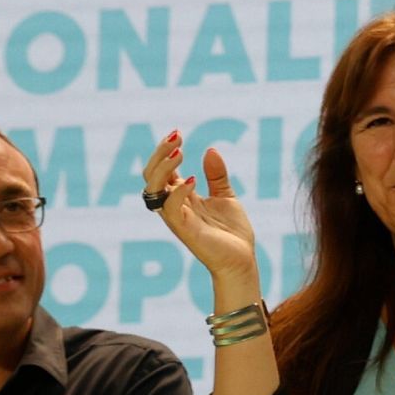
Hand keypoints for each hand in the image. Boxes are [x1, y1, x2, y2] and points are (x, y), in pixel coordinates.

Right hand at [143, 132, 258, 282]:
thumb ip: (216, 175)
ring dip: (163, 168)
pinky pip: (171, 209)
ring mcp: (178, 218)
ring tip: (180, 153)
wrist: (242, 261)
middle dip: (159, 153)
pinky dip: (178, 192)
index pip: (161, 170)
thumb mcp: (226, 197)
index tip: (178, 133)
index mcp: (181, 197)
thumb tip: (210, 150)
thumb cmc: (232, 233)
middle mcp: (175, 206)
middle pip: (151, 176)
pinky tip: (193, 181)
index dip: (164, 151)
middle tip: (177, 136)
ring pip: (153, 190)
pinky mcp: (185, 231)